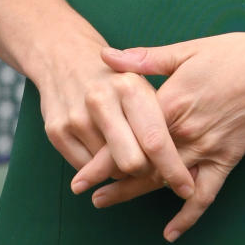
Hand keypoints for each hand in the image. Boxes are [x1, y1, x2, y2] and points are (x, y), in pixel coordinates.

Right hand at [36, 32, 193, 200]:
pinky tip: (101, 149)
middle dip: (146, 172)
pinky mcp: (56, 131)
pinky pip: (85, 170)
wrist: (65, 56)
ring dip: (121, 169)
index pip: (155, 139)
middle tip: (151, 167)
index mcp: (129, 86)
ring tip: (124, 148)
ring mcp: (77, 117)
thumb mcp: (143, 80)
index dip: (173, 168)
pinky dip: (98, 168)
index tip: (187, 188)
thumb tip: (181, 157)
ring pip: (109, 170)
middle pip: (132, 162)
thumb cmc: (115, 78)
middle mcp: (101, 100)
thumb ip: (162, 111)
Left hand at [74, 28, 244, 241]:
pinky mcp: (228, 158)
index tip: (79, 174)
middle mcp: (186, 130)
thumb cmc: (236, 52)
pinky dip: (187, 215)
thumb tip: (106, 55)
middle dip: (111, 180)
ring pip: (164, 180)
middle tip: (86, 193)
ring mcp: (208, 147)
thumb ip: (145, 59)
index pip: (128, 136)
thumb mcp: (188, 49)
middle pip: (141, 163)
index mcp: (172, 101)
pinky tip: (171, 232)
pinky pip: (205, 194)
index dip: (101, 157)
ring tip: (108, 204)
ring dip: (135, 195)